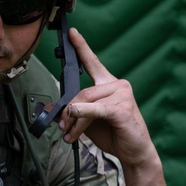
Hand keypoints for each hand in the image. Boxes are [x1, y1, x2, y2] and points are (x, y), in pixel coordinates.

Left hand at [56, 29, 159, 172]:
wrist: (134, 152)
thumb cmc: (115, 134)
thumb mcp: (88, 122)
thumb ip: (72, 113)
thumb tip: (51, 110)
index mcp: (109, 85)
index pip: (93, 62)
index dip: (82, 47)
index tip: (72, 33)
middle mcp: (117, 85)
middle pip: (83, 91)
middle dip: (68, 110)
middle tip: (61, 126)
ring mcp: (122, 95)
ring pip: (87, 101)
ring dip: (74, 119)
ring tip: (69, 133)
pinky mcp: (122, 109)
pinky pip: (97, 109)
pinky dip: (83, 113)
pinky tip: (74, 115)